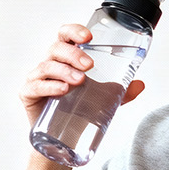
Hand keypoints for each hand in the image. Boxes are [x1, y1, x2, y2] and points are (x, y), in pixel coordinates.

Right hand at [19, 23, 145, 129]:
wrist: (62, 138)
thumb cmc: (77, 110)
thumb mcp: (102, 99)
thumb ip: (120, 92)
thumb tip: (140, 84)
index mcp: (66, 58)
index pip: (66, 35)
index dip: (74, 31)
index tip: (89, 36)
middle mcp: (50, 64)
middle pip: (57, 48)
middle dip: (74, 54)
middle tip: (89, 65)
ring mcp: (37, 78)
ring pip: (47, 66)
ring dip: (65, 71)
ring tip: (80, 81)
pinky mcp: (28, 94)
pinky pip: (35, 85)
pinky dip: (49, 86)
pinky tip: (62, 89)